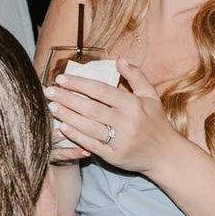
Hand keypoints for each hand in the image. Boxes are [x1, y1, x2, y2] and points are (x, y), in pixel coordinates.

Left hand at [46, 59, 185, 176]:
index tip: (62, 79)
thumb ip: (136, 76)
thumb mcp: (150, 96)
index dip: (79, 84)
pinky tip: (63, 127)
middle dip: (67, 98)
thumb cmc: (156, 123)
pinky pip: (91, 144)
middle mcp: (126, 122)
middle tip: (49, 91)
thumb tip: (119, 59)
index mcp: (133, 105)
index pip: (101, 91)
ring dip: (68, 116)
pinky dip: (76, 136)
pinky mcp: (114, 156)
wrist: (165, 155)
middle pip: (90, 108)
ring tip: (52, 107)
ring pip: (88, 126)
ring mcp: (119, 141)